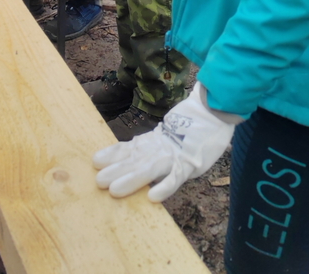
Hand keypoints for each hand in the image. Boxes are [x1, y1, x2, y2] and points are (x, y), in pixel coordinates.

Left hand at [93, 83, 234, 201]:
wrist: (213, 111)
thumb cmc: (192, 126)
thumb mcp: (169, 134)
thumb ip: (153, 144)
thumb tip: (132, 153)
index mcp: (154, 141)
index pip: (130, 147)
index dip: (113, 153)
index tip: (95, 160)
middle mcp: (160, 148)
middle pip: (134, 160)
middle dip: (116, 170)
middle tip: (98, 180)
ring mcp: (174, 155)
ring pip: (149, 169)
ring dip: (131, 179)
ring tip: (114, 190)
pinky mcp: (189, 163)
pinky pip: (176, 178)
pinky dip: (165, 186)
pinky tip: (153, 197)